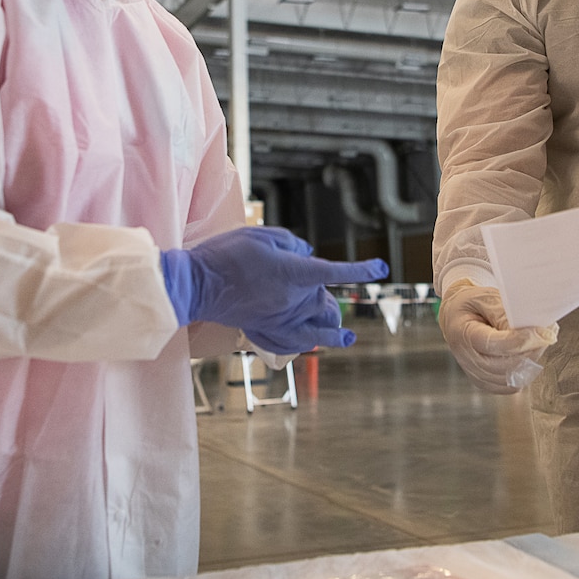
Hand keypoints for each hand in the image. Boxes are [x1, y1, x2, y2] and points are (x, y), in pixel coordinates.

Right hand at [161, 227, 387, 353]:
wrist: (196, 284)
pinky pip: (297, 343)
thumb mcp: (262, 235)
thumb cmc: (226, 254)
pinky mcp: (265, 330)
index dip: (361, 270)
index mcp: (294, 273)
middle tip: (323, 293)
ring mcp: (280, 319)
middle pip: (326, 300)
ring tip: (344, 332)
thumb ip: (291, 243)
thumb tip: (307, 253)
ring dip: (332, 326)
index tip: (381, 269)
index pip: (336, 271)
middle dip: (329, 296)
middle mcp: (292, 300)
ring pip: (319, 326)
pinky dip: (314, 342)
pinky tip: (327, 342)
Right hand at [438, 279, 557, 393]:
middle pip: (506, 365)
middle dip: (533, 350)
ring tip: (537, 340)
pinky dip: (524, 371)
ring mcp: (475, 374)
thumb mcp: (485, 298)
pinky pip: (512, 385)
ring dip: (531, 360)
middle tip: (548, 332)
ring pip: (513, 378)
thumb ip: (504, 312)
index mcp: (463, 334)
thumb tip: (529, 329)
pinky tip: (527, 354)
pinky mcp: (485, 383)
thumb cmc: (472, 305)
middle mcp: (467, 359)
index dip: (521, 341)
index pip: (494, 344)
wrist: (457, 318)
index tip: (544, 332)